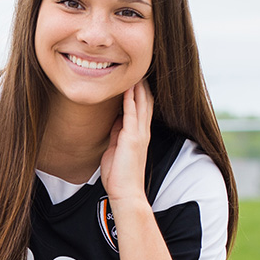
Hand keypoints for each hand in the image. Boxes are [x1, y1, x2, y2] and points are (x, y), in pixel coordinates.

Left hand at [100, 80, 153, 204]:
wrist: (126, 193)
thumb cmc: (119, 176)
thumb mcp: (115, 150)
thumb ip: (116, 135)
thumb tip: (114, 122)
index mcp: (138, 135)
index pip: (142, 108)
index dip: (140, 92)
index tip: (135, 76)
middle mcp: (142, 132)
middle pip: (145, 101)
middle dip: (142, 84)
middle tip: (139, 66)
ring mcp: (138, 134)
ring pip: (141, 103)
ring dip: (137, 86)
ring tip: (135, 69)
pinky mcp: (132, 138)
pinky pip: (131, 113)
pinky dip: (129, 99)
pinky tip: (127, 86)